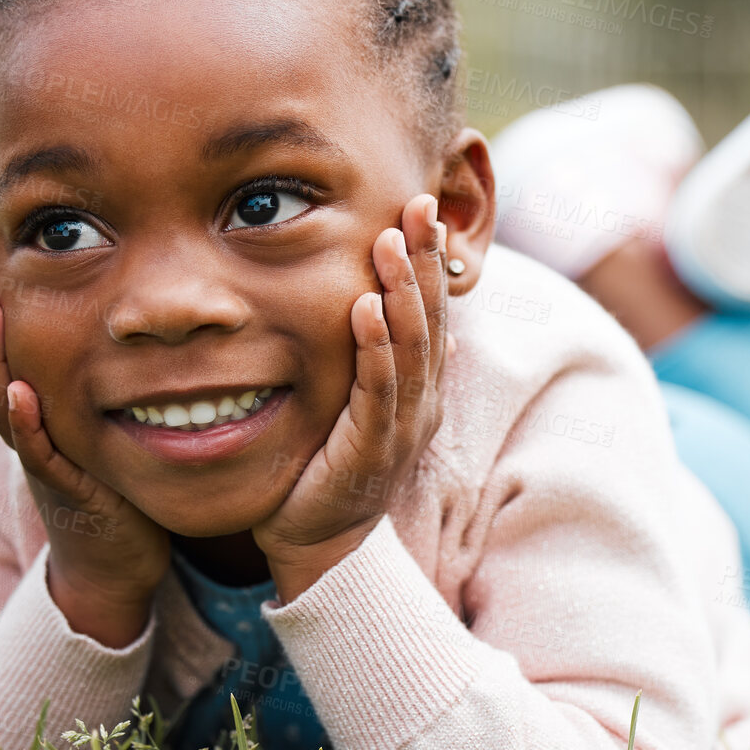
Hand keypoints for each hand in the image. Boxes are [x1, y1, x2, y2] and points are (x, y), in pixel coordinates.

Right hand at [0, 259, 169, 647]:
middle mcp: (28, 425)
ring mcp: (39, 457)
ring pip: (4, 400)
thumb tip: (136, 313)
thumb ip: (110, 370)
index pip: (9, 343)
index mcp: (37, 402)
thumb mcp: (109, 416)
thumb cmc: (116, 481)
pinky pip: (37, 453)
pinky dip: (25, 423)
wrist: (115, 561)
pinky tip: (19, 393)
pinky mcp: (61, 489)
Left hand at [253, 193, 450, 600]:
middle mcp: (420, 403)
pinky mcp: (372, 451)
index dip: (430, 259)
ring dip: (401, 291)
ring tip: (391, 242)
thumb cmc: (328, 468)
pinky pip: (378, 391)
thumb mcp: (357, 403)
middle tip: (418, 204)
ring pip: (411, 348)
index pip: (432, 310)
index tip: (423, 206)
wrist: (317, 545)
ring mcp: (401, 428)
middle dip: (425, 260)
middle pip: (430, 318)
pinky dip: (375, 347)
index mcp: (418, 388)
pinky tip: (364, 307)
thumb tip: (419, 320)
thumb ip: (381, 361)